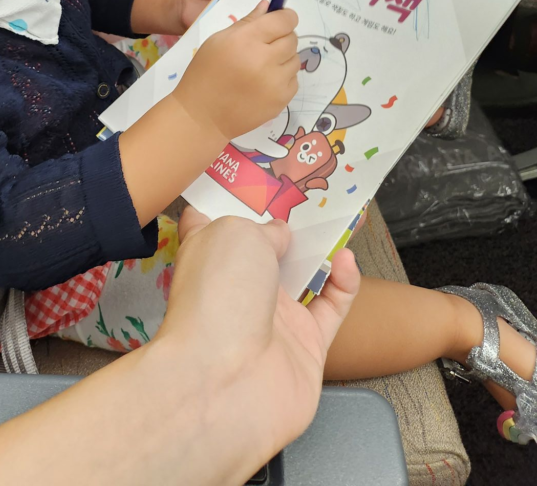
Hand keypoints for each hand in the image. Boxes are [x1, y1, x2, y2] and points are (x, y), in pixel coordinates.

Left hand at [160, 209, 360, 461]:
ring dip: (322, 249)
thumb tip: (281, 234)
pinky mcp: (306, 347)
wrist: (227, 381)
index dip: (232, 197)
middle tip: (315, 192)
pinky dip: (343, 284)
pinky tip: (347, 261)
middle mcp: (237, 285)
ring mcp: (271, 318)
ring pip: (303, 276)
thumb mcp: (235, 233)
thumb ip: (264, 227)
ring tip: (341, 217)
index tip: (255, 175)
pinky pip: (331, 308)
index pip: (213, 221)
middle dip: (288, 222)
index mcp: (209, 255)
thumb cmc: (216, 295)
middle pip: (267, 248)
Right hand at [174, 1, 298, 141]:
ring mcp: (276, 83)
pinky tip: (263, 82)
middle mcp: (265, 60)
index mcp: (246, 40)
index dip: (285, 17)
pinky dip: (283, 78)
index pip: (284, 20)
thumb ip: (246, 22)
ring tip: (262, 66)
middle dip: (282, 37)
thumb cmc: (205, 74)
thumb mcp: (218, 41)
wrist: (202, 116)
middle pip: (292, 38)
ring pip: (295, 59)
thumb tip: (268, 5)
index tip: (280, 20)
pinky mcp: (281, 100)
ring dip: (283, 58)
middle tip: (265, 45)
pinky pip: (293, 80)